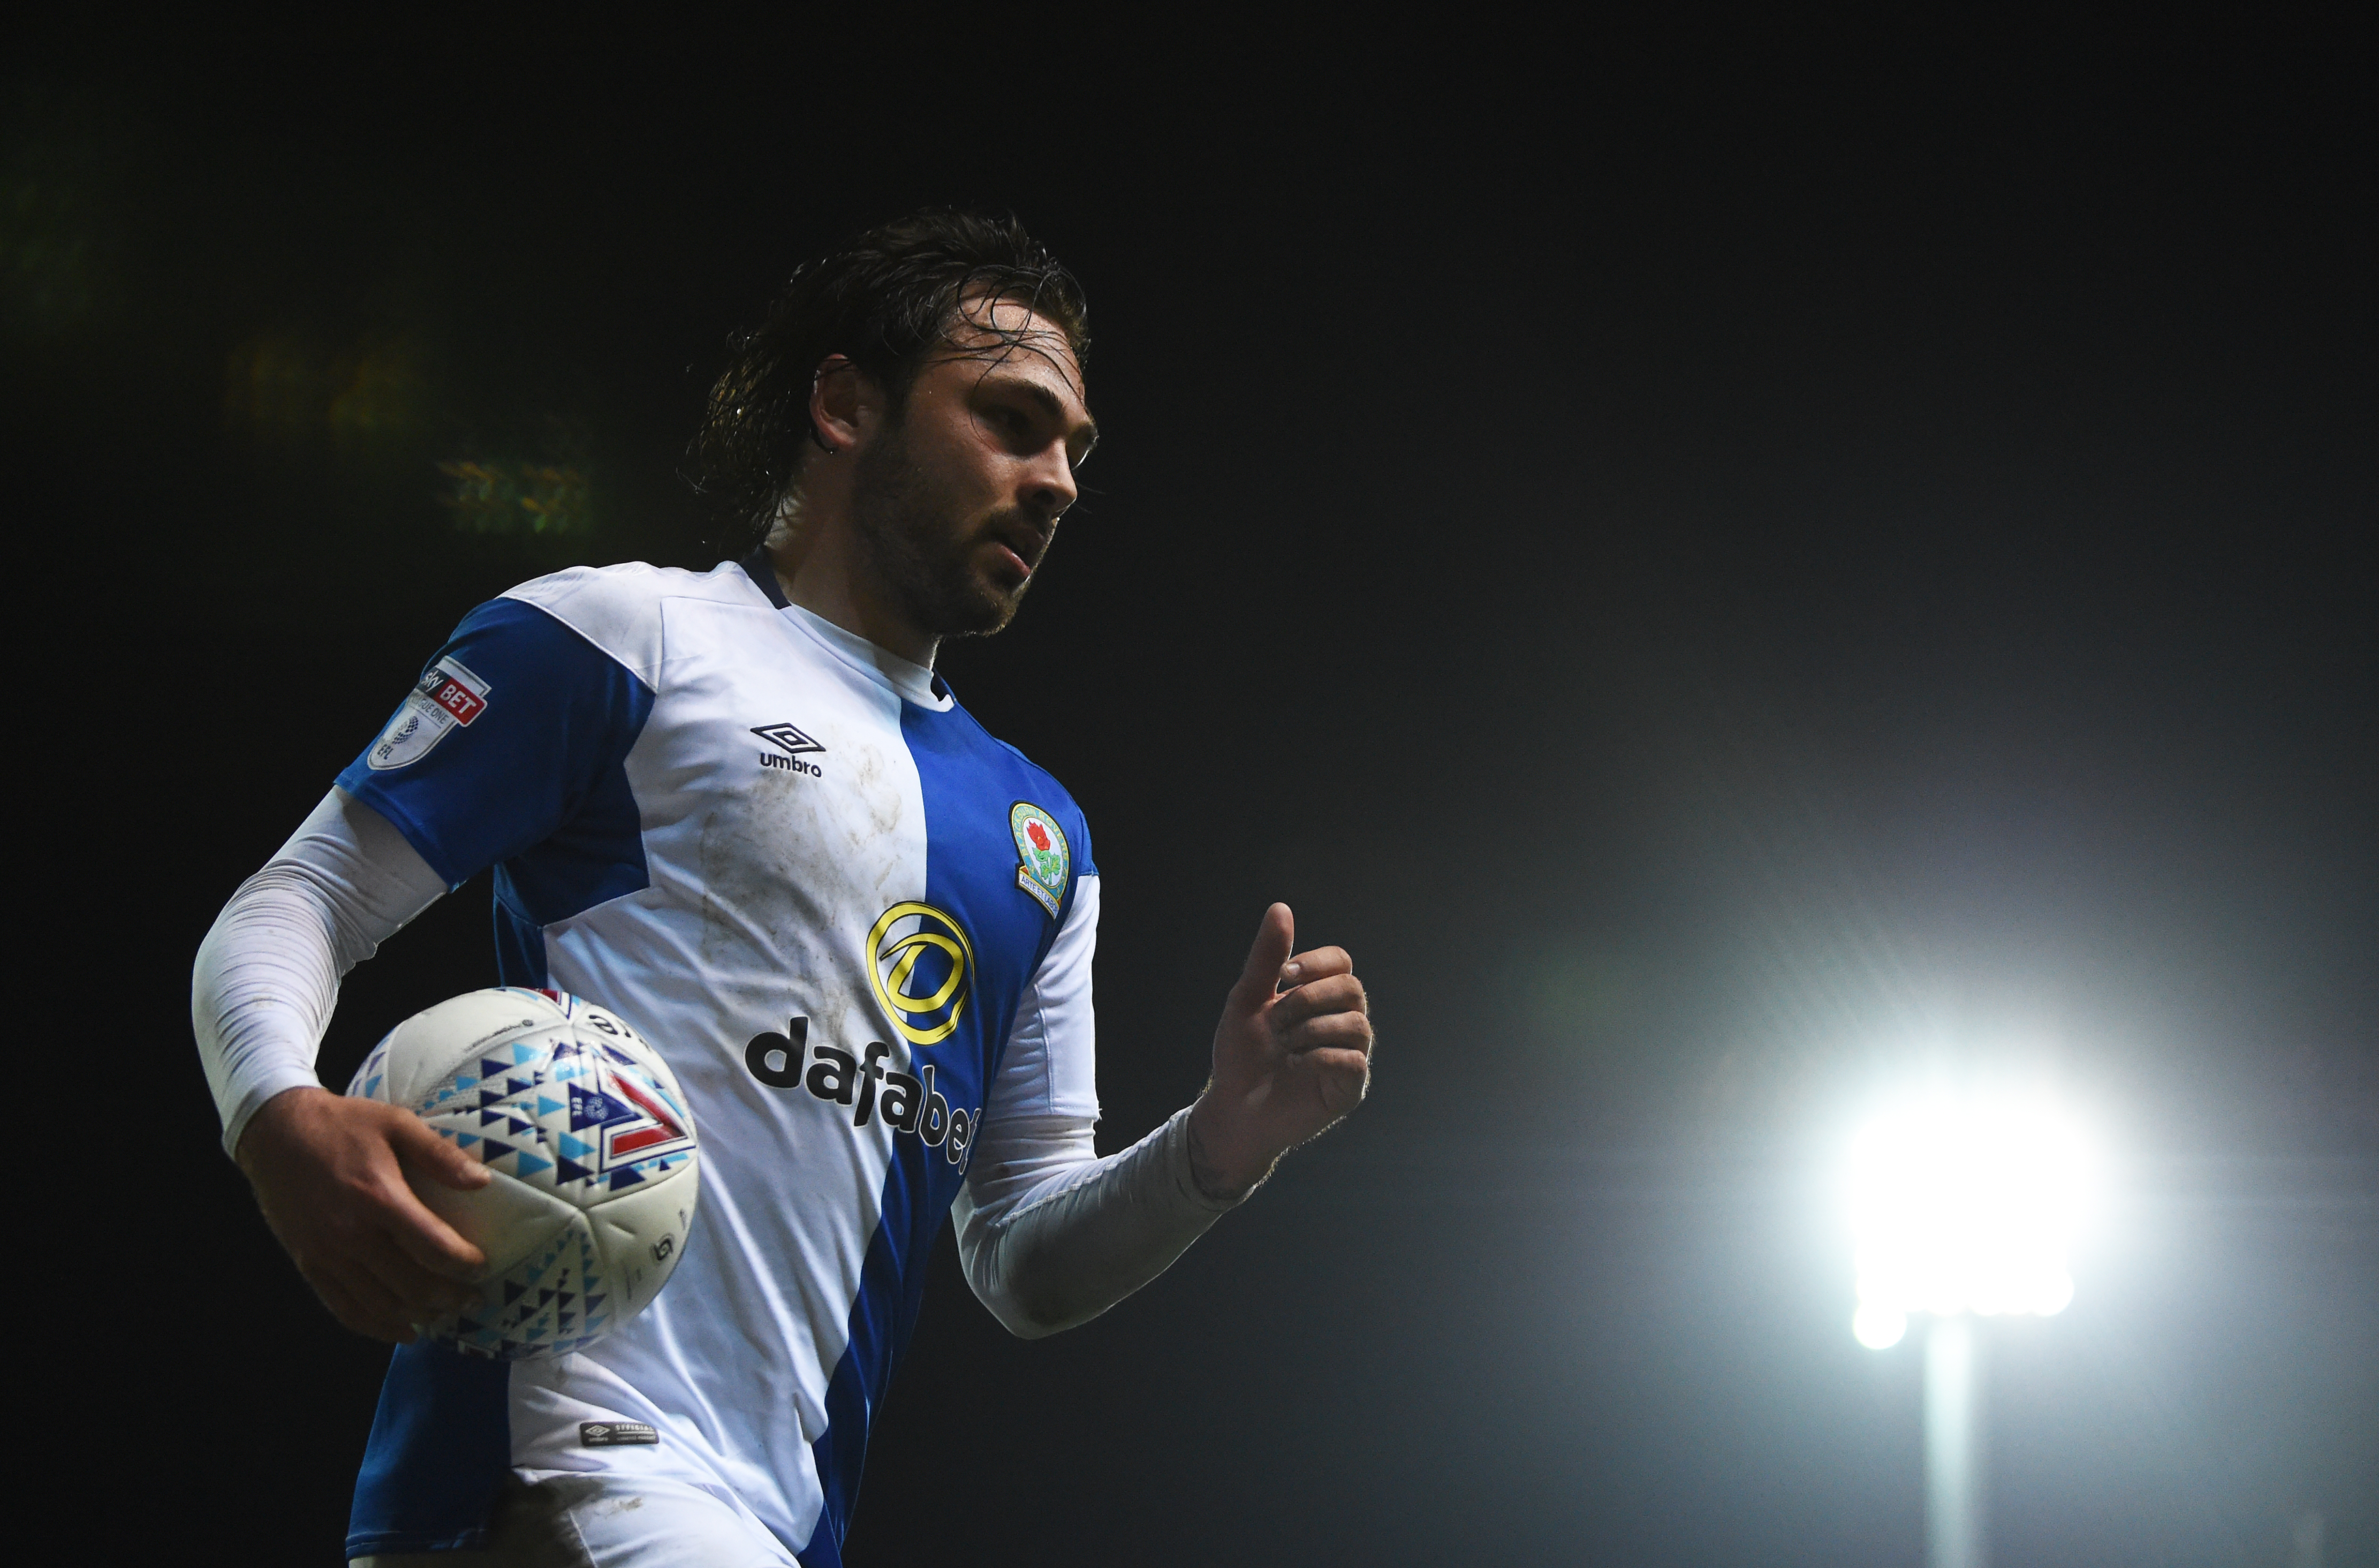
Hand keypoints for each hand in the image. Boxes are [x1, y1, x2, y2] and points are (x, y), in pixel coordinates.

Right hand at [235, 1085, 490, 1342]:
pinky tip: (402, 1331)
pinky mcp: (308, 1264)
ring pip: (381, 1305)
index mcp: (379, 1197)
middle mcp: (351, 1234)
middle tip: (474, 1299)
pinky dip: (376, 1327)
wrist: (276, 1133)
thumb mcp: (396, 1123)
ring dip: (418, 1316)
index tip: (484, 1268)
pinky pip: (344, 1309)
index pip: (433, 1247)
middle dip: (450, 1298)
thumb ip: (440, 1154)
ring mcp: (326, 1254)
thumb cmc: (343, 1125)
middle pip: (411, 1285)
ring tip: (445, 1315)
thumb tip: (483, 1181)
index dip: (465, 1265)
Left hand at [1188, 903, 1372, 1199]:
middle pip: (1351, 988)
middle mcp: (1342, 1023)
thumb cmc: (1242, 1056)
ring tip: (1283, 1047)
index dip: (1316, 963)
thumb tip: (1281, 907)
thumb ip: (1267, 957)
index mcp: (1321, 999)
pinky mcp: (1351, 1087)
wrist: (1233, 1108)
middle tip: (1275, 1021)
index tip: (1283, 975)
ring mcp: (1350, 1055)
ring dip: (1310, 1029)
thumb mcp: (1248, 999)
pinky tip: (1297, 1067)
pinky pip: (1352, 1059)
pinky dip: (1320, 1057)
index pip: (1341, 962)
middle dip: (1307, 999)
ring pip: (1356, 1023)